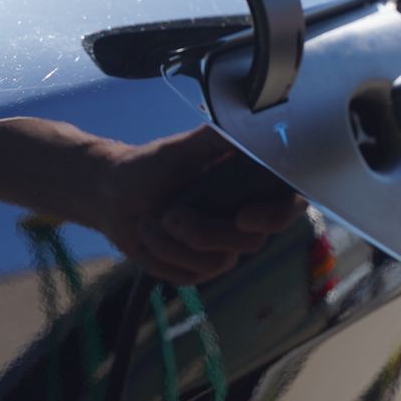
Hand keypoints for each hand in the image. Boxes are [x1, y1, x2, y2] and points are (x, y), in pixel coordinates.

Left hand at [88, 127, 303, 284]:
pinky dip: (160, 256)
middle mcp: (244, 219)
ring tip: (148, 222)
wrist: (112, 195)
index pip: (289, 204)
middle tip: (170, 214)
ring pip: (218, 262)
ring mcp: (223, 248)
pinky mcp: (198, 270)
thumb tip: (243, 125)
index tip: (243, 217)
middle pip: (251, 241)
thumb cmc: (147, 166)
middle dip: (204, 231)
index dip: (277, 216)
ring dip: (172, 243)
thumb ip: (214, 139)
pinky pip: (190, 275)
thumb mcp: (179, 148)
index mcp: (249, 185)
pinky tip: (147, 237)